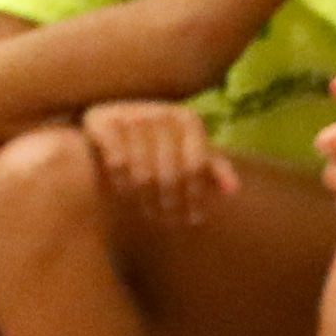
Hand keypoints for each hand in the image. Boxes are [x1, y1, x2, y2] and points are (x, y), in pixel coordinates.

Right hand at [86, 97, 236, 228]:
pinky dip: (121, 183)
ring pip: (143, 173)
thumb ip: (214, 170)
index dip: (196, 197)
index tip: (194, 219)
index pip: (195, 166)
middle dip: (172, 204)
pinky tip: (124, 192)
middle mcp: (161, 112)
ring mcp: (131, 114)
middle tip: (170, 222)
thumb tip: (233, 190)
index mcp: (188, 119)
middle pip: (170, 174)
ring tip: (149, 212)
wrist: (109, 129)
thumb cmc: (158, 147)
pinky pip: (117, 164)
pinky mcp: (102, 122)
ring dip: (146, 199)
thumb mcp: (189, 155)